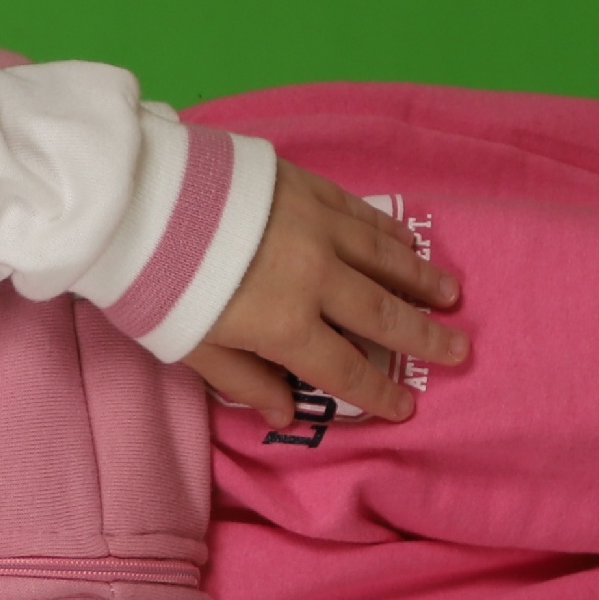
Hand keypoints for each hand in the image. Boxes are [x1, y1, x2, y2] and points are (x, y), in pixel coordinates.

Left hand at [183, 159, 466, 427]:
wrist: (138, 201)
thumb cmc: (156, 284)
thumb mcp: (192, 347)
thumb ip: (243, 380)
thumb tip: (285, 411)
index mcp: (286, 325)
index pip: (344, 370)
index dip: (377, 392)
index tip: (406, 406)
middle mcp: (316, 278)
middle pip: (381, 315)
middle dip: (422, 337)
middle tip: (460, 350)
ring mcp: (318, 228)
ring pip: (384, 259)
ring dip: (420, 280)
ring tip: (450, 297)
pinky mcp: (309, 188)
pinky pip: (363, 217)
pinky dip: (391, 234)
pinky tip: (408, 244)